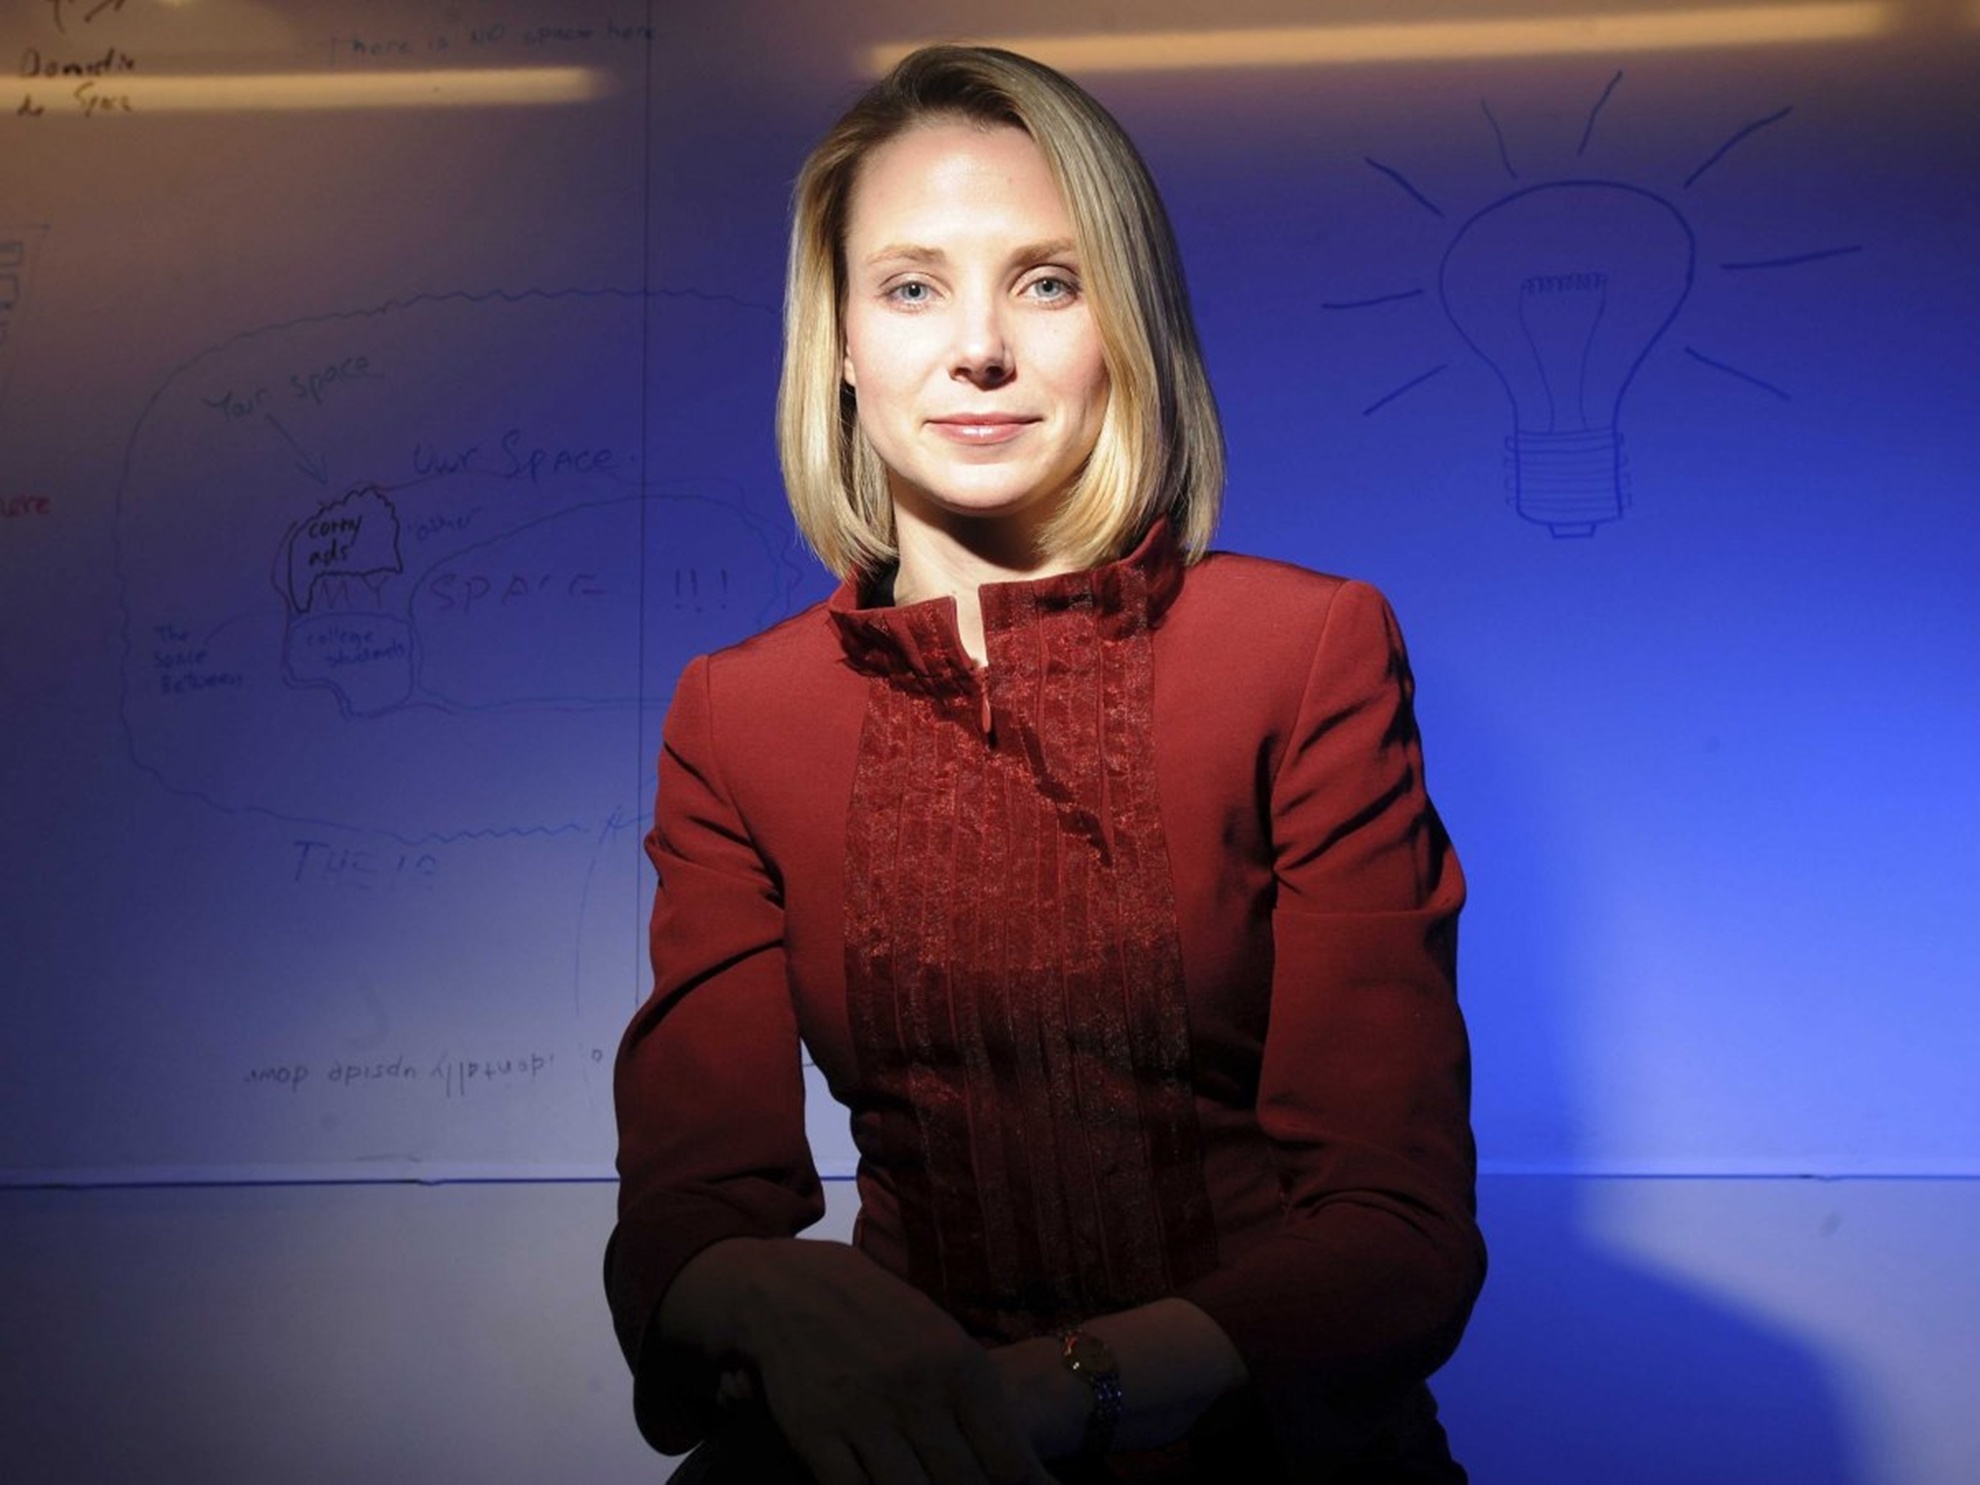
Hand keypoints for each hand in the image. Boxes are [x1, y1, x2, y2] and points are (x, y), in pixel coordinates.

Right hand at [662, 1238, 1050, 1484]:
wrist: (793, 1288)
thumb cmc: (883, 1315)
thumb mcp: (942, 1340)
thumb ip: (980, 1401)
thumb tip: (1025, 1468)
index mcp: (960, 1366)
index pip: (1010, 1462)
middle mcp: (916, 1393)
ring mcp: (864, 1416)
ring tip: (929, 1484)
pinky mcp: (816, 1434)